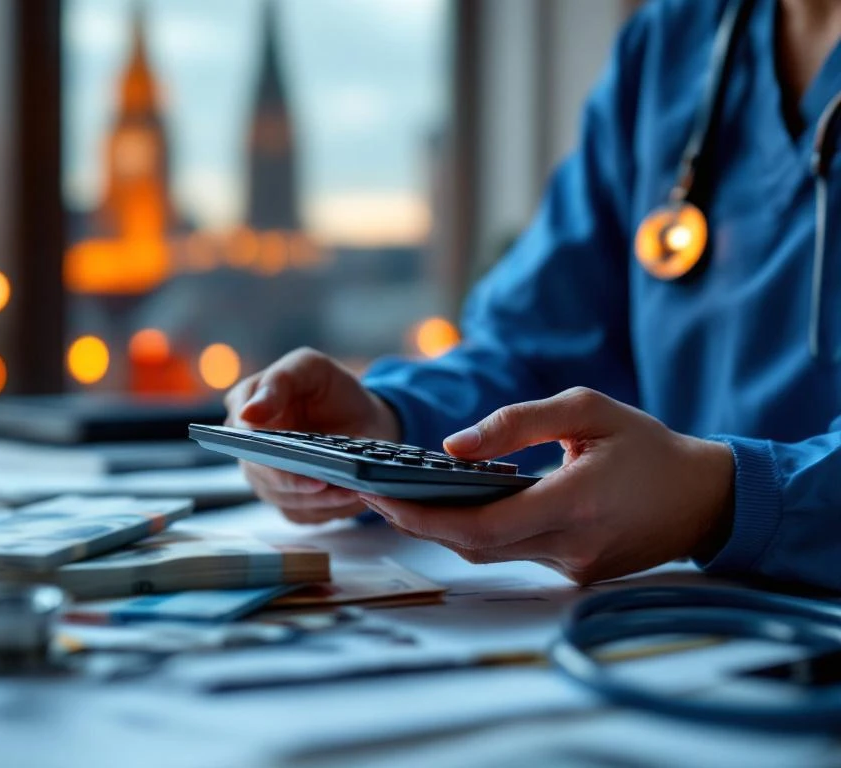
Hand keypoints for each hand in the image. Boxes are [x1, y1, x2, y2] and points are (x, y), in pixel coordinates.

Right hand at [224, 347, 399, 523]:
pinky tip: (349, 495)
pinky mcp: (291, 501)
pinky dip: (326, 508)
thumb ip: (278, 383)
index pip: (241, 436)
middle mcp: (249, 449)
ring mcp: (268, 478)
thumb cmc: (331, 389)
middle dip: (293, 480)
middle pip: (259, 474)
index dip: (260, 449)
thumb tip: (248, 413)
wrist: (364, 417)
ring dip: (315, 498)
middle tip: (323, 481)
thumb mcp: (309, 368)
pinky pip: (302, 513)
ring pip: (281, 498)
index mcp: (245, 410)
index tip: (286, 455)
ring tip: (347, 488)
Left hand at [359, 387, 734, 584]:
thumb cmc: (647, 445)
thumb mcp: (586, 409)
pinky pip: (512, 556)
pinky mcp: (574, 574)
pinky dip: (477, 534)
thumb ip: (518, 423)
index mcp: (574, 502)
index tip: (379, 497)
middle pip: (473, 546)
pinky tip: (452, 510)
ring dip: (443, 531)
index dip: (423, 517)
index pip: (482, 526)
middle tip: (372, 496)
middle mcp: (571, 546)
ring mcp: (573, 567)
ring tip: (400, 499)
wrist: (705, 498)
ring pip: (489, 554)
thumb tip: (453, 445)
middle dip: (417, 524)